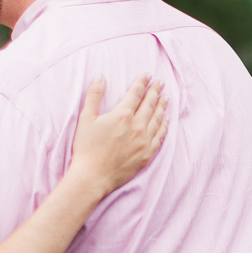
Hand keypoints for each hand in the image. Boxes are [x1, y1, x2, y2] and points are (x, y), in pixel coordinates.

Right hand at [68, 75, 167, 195]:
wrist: (93, 176)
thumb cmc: (87, 148)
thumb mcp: (86, 118)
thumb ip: (94, 95)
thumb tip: (100, 76)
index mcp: (122, 115)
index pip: (136, 93)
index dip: (142, 83)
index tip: (148, 76)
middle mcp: (137, 126)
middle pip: (150, 104)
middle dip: (155, 91)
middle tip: (160, 83)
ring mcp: (144, 141)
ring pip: (158, 119)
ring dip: (162, 106)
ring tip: (166, 98)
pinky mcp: (147, 154)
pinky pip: (160, 136)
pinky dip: (164, 125)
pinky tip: (166, 120)